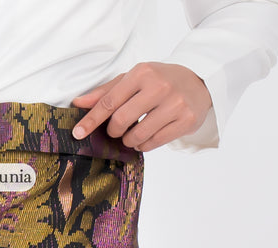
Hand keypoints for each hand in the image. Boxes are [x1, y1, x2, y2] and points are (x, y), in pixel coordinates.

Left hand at [70, 62, 212, 151]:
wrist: (199, 80)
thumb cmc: (159, 80)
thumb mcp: (133, 79)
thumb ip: (106, 92)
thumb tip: (79, 103)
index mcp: (142, 73)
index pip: (109, 102)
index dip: (91, 120)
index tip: (78, 133)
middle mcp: (159, 87)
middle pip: (120, 122)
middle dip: (114, 131)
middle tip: (119, 129)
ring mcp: (174, 104)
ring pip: (137, 136)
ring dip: (130, 140)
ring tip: (135, 132)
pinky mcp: (186, 121)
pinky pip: (153, 143)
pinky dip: (145, 144)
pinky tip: (148, 135)